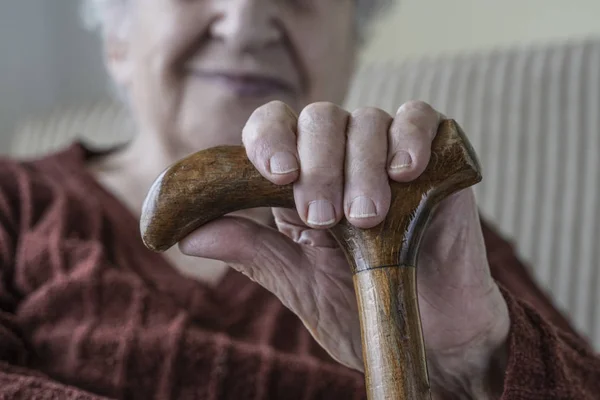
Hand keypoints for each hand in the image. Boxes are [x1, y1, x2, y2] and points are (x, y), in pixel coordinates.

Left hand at [179, 100, 509, 398]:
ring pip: (367, 119)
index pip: (273, 127)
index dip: (269, 139)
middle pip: (320, 117)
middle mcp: (341, 160)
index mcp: (301, 182)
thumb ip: (252, 251)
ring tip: (366, 218)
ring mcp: (388, 157)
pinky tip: (405, 172)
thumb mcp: (298, 283)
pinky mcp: (436, 162)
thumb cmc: (363, 308)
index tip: (278, 176)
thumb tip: (188, 235)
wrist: (433, 339)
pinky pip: (421, 119)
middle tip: (325, 217)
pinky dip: (410, 136)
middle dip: (319, 163)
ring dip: (361, 165)